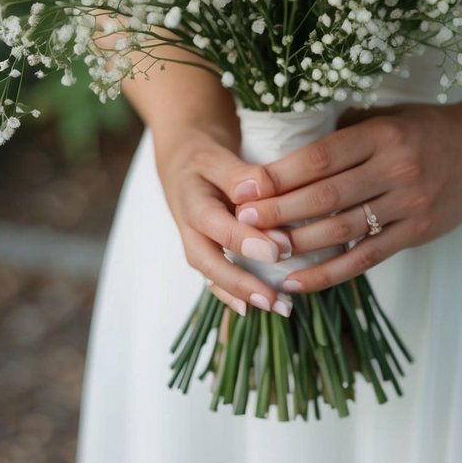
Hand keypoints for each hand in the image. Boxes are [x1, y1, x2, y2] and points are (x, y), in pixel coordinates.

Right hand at [153, 125, 294, 317]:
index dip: (245, 240)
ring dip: (242, 294)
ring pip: (213, 275)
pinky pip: (217, 279)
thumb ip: (239, 173)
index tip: (277, 251)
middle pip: (209, 262)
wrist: (183, 162)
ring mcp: (196, 245)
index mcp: (192, 202)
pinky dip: (236, 295)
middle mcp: (190, 230)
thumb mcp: (217, 156)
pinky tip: (261, 306)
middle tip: (275, 298)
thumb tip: (259, 189)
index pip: (217, 225)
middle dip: (241, 282)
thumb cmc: (204, 158)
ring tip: (278, 306)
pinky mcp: (206, 253)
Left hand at [234, 100, 461, 293]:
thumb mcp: (387, 113)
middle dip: (279, 209)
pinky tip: (297, 282)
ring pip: (342, 230)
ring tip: (260, 250)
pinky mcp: (418, 233)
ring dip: (297, 244)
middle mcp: (397, 169)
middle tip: (241, 218)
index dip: (280, 174)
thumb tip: (287, 142)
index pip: (322, 157)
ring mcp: (410, 204)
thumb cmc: (427, 126)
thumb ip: (344, 129)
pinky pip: (366, 258)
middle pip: (326, 195)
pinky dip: (329, 274)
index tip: (245, 185)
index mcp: (384, 133)